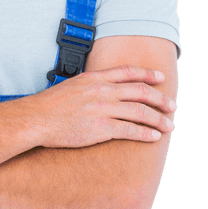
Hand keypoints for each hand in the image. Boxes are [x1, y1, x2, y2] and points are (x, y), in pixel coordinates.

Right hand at [35, 65, 175, 147]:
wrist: (35, 119)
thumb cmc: (48, 106)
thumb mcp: (71, 86)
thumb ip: (90, 86)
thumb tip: (100, 89)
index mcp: (95, 78)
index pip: (129, 72)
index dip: (148, 74)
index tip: (160, 77)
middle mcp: (102, 91)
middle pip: (141, 92)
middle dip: (160, 99)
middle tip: (172, 105)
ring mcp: (103, 109)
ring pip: (140, 112)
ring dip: (158, 119)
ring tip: (169, 125)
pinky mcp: (100, 128)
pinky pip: (130, 130)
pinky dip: (146, 133)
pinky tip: (154, 136)